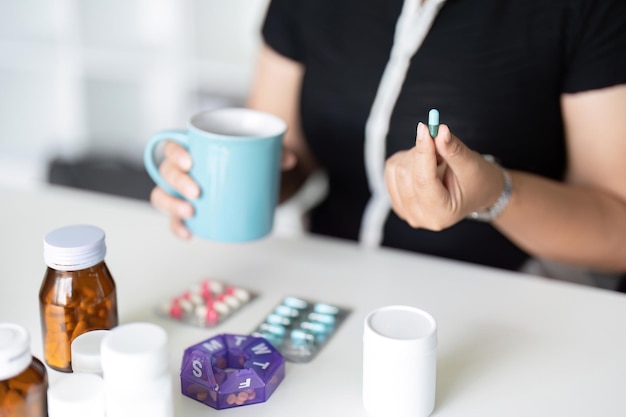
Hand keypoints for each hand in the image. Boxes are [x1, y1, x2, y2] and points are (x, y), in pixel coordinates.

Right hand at [149, 141, 299, 238]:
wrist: (250, 178)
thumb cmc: (246, 160)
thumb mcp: (259, 153)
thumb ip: (273, 152)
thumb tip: (289, 158)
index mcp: (191, 148)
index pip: (171, 145)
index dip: (175, 152)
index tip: (190, 161)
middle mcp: (180, 169)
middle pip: (166, 172)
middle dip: (178, 182)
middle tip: (197, 192)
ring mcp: (180, 191)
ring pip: (162, 196)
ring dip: (172, 205)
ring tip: (191, 212)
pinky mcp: (187, 209)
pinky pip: (173, 219)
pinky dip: (177, 226)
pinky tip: (188, 233)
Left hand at [384, 122, 503, 230]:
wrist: (476, 193)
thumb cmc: (477, 182)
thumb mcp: (471, 165)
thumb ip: (453, 150)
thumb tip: (439, 131)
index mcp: (441, 214)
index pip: (423, 181)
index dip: (423, 152)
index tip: (425, 128)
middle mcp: (419, 217)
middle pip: (406, 174)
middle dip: (422, 152)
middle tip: (441, 147)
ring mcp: (404, 211)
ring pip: (396, 169)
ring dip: (415, 155)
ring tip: (436, 161)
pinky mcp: (396, 200)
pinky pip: (391, 169)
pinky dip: (407, 159)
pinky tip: (424, 165)